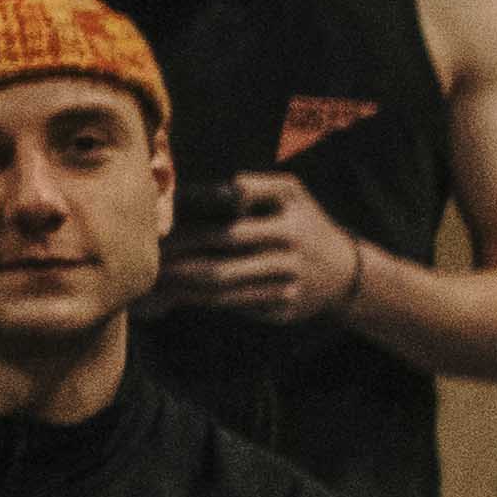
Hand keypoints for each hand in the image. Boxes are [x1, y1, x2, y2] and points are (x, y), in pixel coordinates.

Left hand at [164, 173, 363, 328]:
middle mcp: (290, 255)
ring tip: (158, 280)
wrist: (345, 272)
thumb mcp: (292, 193)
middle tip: (151, 260)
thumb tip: (209, 190)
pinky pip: (237, 306)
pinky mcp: (284, 310)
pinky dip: (206, 301)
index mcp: (288, 223)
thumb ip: (255, 186)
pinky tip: (181, 295)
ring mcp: (288, 286)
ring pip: (226, 289)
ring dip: (187, 286)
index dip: (194, 231)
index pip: (232, 226)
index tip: (162, 233)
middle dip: (182, 261)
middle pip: (223, 260)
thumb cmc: (305, 223)